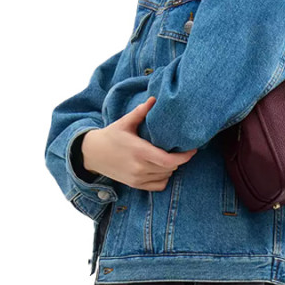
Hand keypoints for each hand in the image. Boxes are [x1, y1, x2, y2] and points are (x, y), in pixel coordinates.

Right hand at [81, 97, 197, 191]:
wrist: (92, 154)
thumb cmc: (111, 136)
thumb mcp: (124, 122)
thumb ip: (140, 112)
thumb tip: (154, 99)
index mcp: (139, 151)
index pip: (169, 160)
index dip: (184, 157)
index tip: (192, 149)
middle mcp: (139, 168)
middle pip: (170, 168)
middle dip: (178, 159)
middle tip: (180, 148)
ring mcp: (137, 178)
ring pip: (166, 176)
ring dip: (171, 167)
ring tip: (169, 156)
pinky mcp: (135, 185)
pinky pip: (159, 186)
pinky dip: (164, 177)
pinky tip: (161, 168)